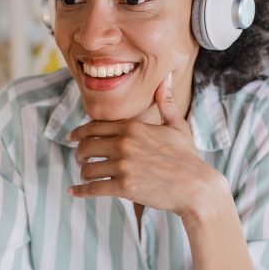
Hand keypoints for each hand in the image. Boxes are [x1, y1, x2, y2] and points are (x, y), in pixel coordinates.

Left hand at [68, 73, 226, 215]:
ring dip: (84, 173)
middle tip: (81, 159)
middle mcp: (124, 143)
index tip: (72, 137)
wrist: (197, 186)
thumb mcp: (177, 125)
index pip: (94, 127)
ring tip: (87, 175)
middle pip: (86, 146)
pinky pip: (93, 188)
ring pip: (87, 168)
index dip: (79, 133)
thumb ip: (166, 102)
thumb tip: (165, 78)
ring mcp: (123, 166)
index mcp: (133, 127)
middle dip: (80, 153)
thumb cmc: (188, 157)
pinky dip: (81, 191)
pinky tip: (74, 191)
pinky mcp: (124, 187)